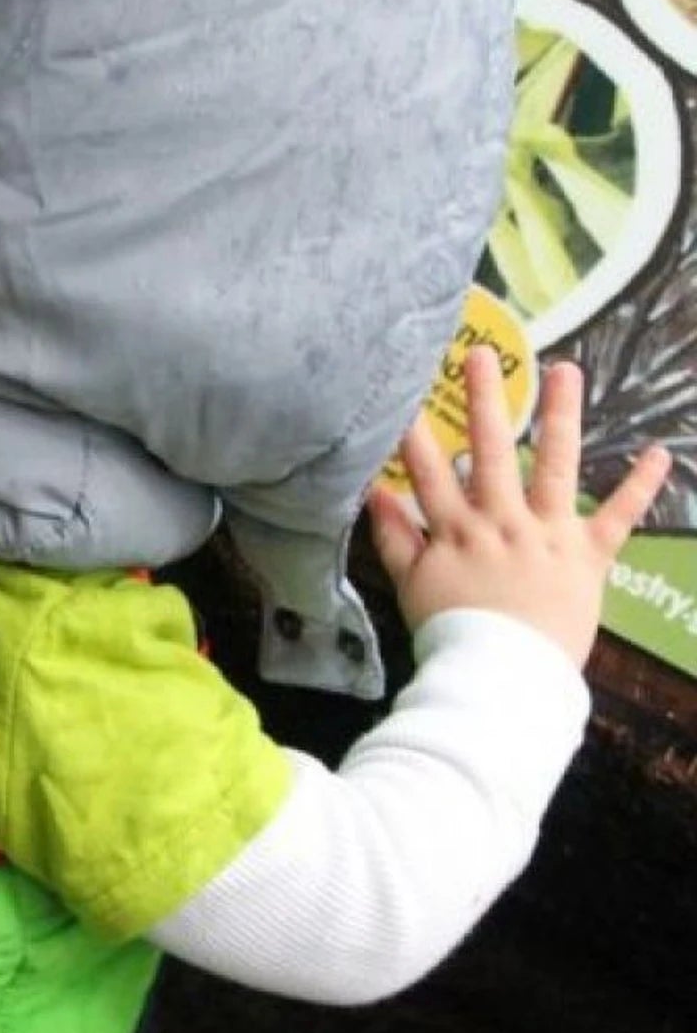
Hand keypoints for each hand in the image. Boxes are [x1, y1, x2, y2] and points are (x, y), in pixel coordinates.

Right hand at [366, 343, 672, 667]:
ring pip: (555, 467)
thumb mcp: (411, 586)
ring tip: (566, 372)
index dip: (416, 432)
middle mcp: (502, 522)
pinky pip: (619, 517)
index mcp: (457, 531)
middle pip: (492, 452)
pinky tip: (658, 452)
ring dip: (562, 416)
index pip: (429, 472)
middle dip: (484, 400)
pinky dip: (640, 486)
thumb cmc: (452, 634)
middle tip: (479, 354)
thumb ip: (394, 536)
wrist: (502, 677)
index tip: (408, 392)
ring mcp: (548, 535)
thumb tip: (374, 491)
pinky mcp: (589, 556)